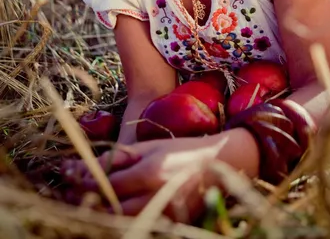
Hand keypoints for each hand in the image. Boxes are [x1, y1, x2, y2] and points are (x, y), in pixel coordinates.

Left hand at [61, 133, 235, 219]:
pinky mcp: (169, 225)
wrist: (220, 164)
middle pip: (109, 208)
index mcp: (150, 171)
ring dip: (98, 213)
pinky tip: (108, 211)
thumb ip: (119, 158)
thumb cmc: (182, 150)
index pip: (105, 183)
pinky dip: (118, 221)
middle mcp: (155, 196)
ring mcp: (163, 214)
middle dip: (84, 200)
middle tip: (67, 193)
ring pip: (120, 222)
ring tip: (83, 202)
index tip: (65, 173)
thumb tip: (84, 167)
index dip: (82, 180)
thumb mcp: (150, 147)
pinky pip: (136, 226)